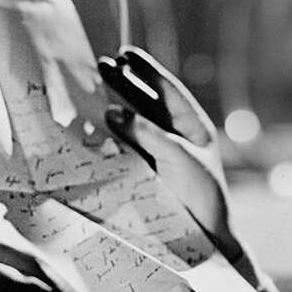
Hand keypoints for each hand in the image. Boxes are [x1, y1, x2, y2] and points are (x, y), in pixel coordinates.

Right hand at [102, 48, 240, 263]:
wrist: (202, 237)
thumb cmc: (202, 194)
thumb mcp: (179, 158)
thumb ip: (148, 133)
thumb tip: (113, 112)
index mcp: (192, 126)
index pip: (168, 90)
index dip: (147, 71)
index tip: (126, 53)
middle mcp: (174, 135)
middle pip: (146, 102)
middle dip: (123, 84)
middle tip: (100, 65)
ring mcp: (157, 153)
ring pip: (131, 123)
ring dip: (111, 107)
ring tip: (88, 90)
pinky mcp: (143, 172)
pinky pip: (122, 148)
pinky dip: (107, 136)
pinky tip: (90, 125)